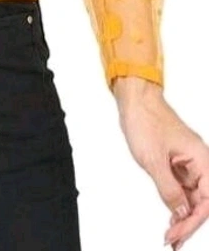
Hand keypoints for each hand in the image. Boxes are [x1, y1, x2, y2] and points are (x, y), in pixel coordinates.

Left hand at [114, 80, 208, 248]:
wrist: (135, 99)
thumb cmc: (145, 120)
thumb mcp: (154, 159)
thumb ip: (169, 189)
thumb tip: (181, 212)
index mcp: (201, 158)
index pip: (207, 199)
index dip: (194, 220)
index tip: (178, 234)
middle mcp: (199, 161)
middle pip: (202, 201)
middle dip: (189, 223)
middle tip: (172, 240)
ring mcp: (188, 162)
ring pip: (192, 197)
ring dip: (183, 217)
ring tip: (171, 236)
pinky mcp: (177, 162)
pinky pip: (183, 188)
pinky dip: (177, 204)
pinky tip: (172, 218)